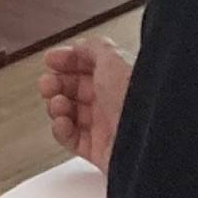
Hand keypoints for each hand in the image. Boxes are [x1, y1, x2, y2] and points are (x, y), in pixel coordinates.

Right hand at [40, 40, 130, 168]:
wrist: (149, 140)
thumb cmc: (137, 98)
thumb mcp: (113, 59)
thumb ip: (93, 47)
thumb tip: (78, 46)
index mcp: (119, 78)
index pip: (89, 66)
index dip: (68, 60)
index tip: (52, 60)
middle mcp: (113, 101)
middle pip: (75, 89)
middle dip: (56, 83)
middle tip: (48, 83)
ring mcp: (106, 126)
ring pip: (70, 113)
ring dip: (56, 105)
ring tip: (58, 103)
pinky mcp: (99, 150)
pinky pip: (71, 138)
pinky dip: (61, 129)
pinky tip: (62, 122)